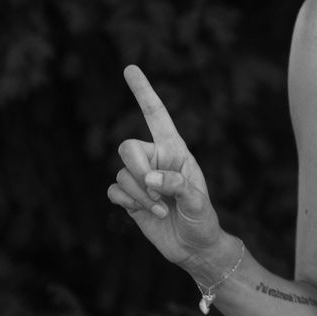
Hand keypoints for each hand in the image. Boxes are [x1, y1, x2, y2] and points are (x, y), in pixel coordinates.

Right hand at [107, 65, 226, 266]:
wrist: (194, 247)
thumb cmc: (202, 220)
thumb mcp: (198, 202)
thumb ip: (177, 184)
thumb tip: (150, 177)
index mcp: (176, 150)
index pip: (156, 116)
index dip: (143, 92)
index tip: (129, 68)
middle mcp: (155, 159)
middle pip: (127, 147)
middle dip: (137, 170)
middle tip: (157, 193)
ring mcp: (141, 178)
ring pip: (121, 174)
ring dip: (139, 195)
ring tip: (161, 209)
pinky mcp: (129, 197)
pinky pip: (113, 190)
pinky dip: (128, 203)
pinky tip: (147, 213)